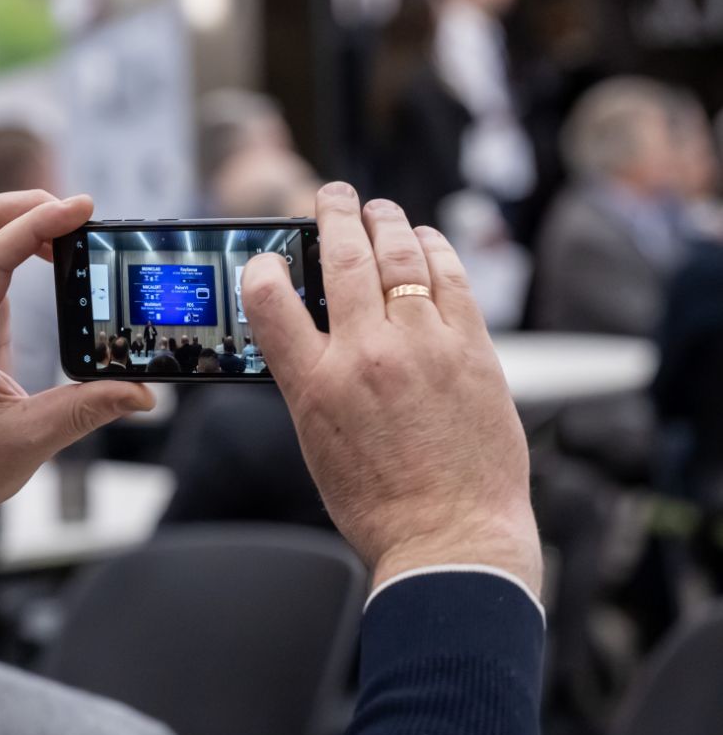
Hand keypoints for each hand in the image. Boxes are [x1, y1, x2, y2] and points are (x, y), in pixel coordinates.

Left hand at [0, 191, 154, 530]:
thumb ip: (84, 410)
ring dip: (21, 221)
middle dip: (23, 206)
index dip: (35, 225)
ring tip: (73, 234)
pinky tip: (58, 257)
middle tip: (78, 214)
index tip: (81, 208)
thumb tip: (143, 392)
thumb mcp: (27, 442)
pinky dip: (21, 246)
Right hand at [242, 183, 541, 593]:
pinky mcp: (473, 349)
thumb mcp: (318, 442)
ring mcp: (425, 346)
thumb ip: (311, 380)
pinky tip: (427, 241)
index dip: (262, 268)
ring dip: (386, 221)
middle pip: (343, 256)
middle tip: (331, 197)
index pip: (269, 300)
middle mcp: (367, 355)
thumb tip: (315, 336)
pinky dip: (435, 249)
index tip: (266, 260)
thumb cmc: (381, 505)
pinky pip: (451, 278)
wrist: (452, 538)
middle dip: (333, 213)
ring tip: (379, 209)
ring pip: (401, 255)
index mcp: (315, 385)